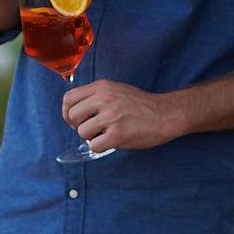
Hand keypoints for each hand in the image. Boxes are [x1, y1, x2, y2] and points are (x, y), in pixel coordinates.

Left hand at [61, 79, 186, 151]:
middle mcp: (104, 99)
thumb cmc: (141, 105)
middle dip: (78, 126)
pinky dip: (100, 147)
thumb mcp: (116, 89)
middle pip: (72, 116)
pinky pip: (94, 146)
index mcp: (102, 87)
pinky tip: (111, 141)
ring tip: (105, 134)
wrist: (165, 114)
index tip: (75, 119)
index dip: (67, 111)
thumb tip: (73, 110)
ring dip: (91, 137)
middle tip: (91, 129)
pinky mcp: (117, 135)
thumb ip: (96, 96)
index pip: (69, 98)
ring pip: (82, 132)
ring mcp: (111, 117)